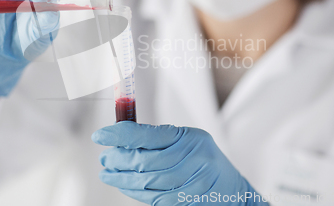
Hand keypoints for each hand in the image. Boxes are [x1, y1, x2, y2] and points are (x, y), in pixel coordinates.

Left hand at [92, 122, 267, 205]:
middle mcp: (193, 158)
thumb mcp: (186, 139)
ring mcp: (193, 182)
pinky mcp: (189, 200)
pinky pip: (156, 199)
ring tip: (107, 173)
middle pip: (144, 161)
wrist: (232, 188)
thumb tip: (121, 138)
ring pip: (147, 182)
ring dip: (121, 179)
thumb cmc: (202, 158)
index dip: (120, 134)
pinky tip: (124, 186)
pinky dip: (135, 193)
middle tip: (104, 158)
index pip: (148, 134)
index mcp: (189, 137)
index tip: (100, 135)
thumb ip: (158, 137)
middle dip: (118, 160)